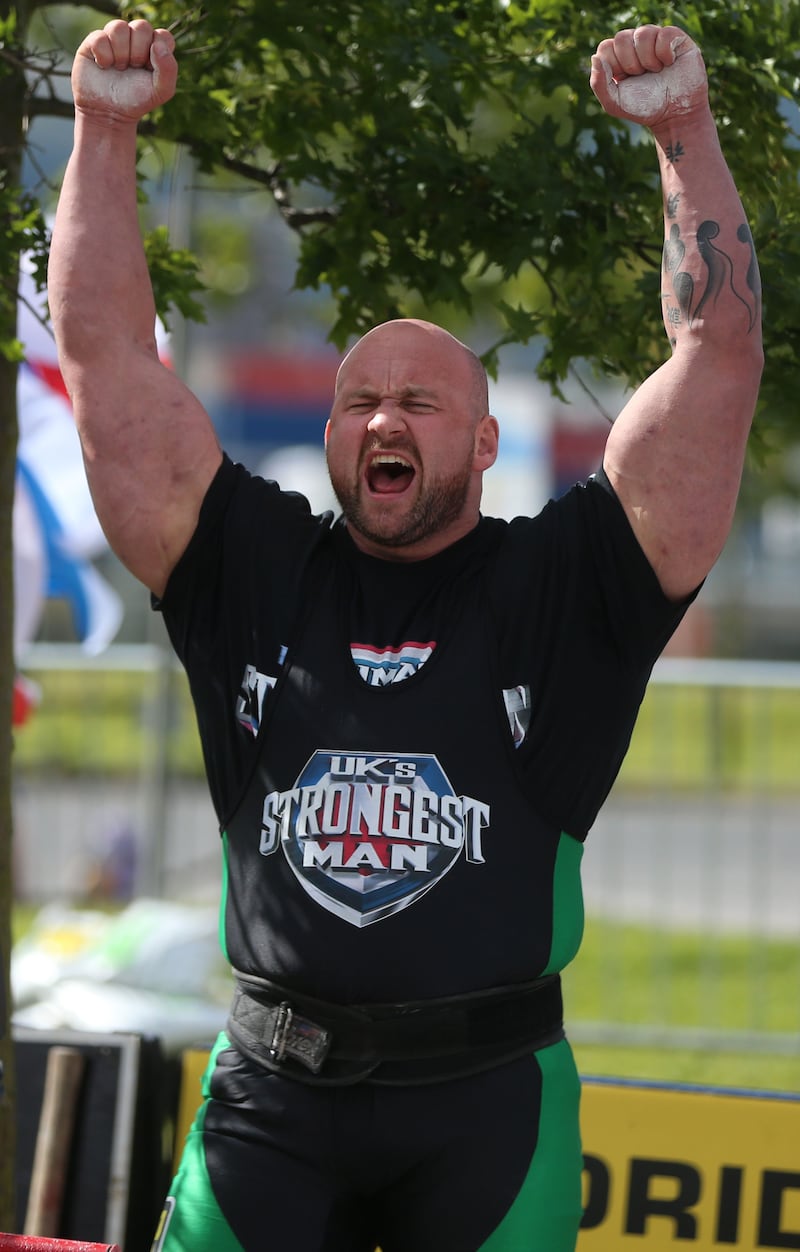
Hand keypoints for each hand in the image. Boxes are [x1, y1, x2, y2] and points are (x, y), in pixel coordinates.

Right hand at [72, 19, 176, 123]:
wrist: (108, 112)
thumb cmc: (136, 100)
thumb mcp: (160, 91)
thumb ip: (169, 69)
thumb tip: (158, 45)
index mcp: (154, 48)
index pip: (163, 35)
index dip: (158, 52)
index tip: (150, 69)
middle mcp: (135, 39)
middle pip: (141, 26)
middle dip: (138, 52)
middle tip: (133, 69)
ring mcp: (114, 38)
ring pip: (119, 27)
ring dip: (120, 53)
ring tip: (119, 68)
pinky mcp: (94, 41)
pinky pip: (100, 37)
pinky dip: (104, 56)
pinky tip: (103, 67)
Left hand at [590, 25, 707, 127]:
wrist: (675, 114)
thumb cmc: (644, 107)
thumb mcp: (615, 103)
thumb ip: (598, 84)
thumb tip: (595, 58)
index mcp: (618, 57)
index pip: (605, 47)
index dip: (615, 65)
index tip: (626, 79)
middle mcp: (635, 44)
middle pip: (621, 38)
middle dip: (630, 63)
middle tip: (642, 76)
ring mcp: (655, 38)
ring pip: (643, 33)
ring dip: (648, 59)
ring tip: (656, 71)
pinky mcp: (674, 37)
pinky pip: (664, 33)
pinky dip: (665, 53)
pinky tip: (669, 63)